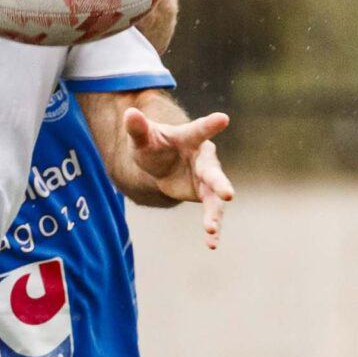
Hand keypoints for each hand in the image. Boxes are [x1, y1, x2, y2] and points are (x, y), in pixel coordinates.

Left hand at [124, 106, 235, 247]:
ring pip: (214, 197)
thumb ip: (138, 128)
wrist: (159, 162)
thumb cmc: (153, 144)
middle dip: (220, 183)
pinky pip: (211, 212)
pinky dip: (212, 227)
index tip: (224, 118)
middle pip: (213, 171)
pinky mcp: (206, 195)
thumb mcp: (142, 138)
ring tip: (211, 229)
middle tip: (228, 194)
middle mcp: (204, 158)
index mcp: (190, 138)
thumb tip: (129, 113)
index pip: (199, 131)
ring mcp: (208, 178)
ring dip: (214, 213)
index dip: (210, 125)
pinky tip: (212, 244)